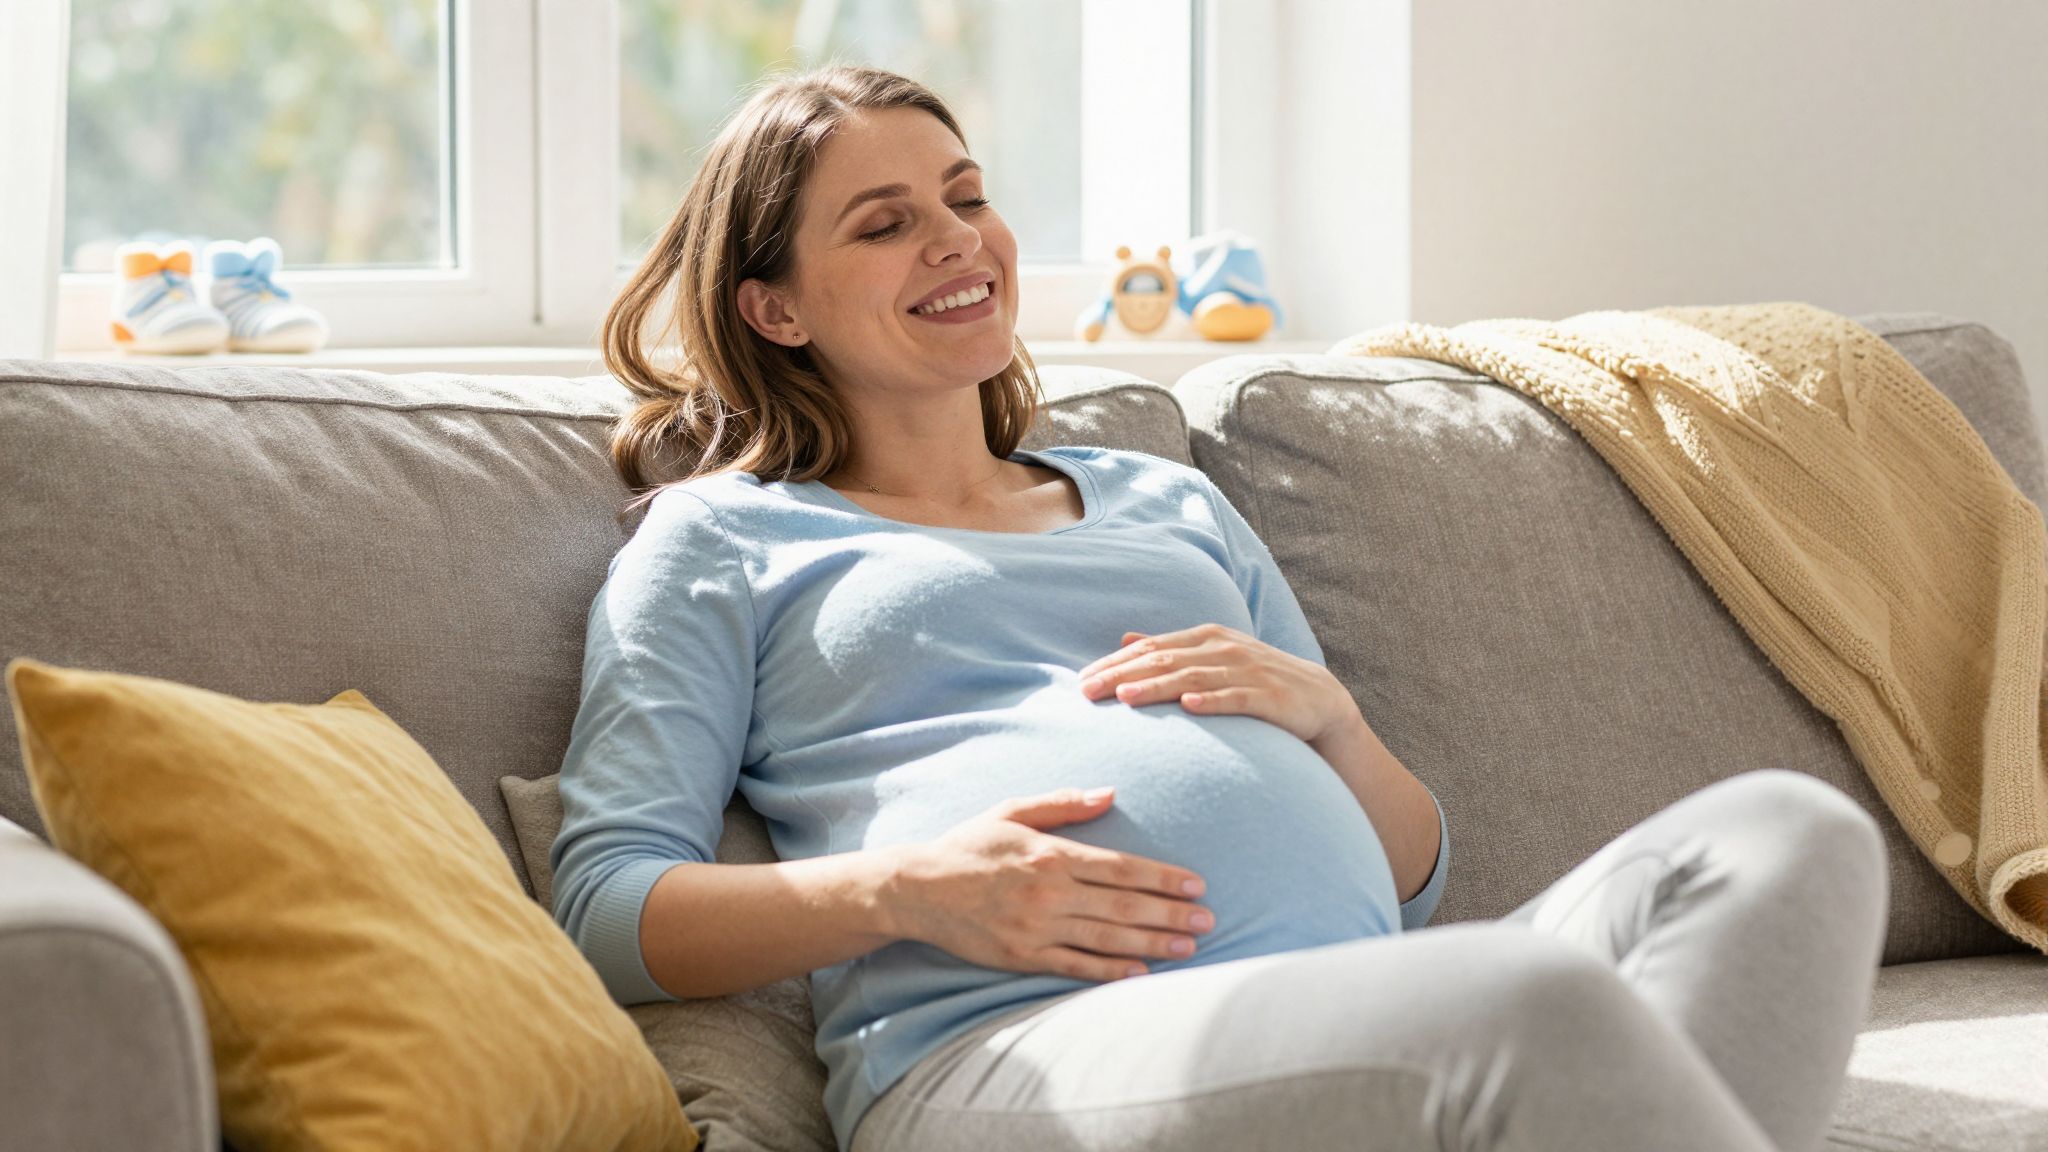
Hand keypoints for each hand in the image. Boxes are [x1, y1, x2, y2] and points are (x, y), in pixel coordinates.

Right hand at [889, 787, 1216, 983]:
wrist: (918, 889)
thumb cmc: (970, 845)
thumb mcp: (1012, 811)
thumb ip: (1063, 804)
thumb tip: (1111, 793)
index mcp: (1051, 854)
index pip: (1121, 868)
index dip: (1163, 878)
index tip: (1197, 885)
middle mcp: (1048, 892)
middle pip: (1123, 905)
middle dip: (1171, 914)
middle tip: (1209, 920)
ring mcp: (1036, 927)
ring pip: (1107, 937)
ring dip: (1153, 943)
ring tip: (1189, 946)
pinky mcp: (1023, 956)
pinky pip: (1076, 966)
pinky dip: (1111, 970)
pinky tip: (1142, 972)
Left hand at [1076, 623, 1361, 745]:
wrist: (1319, 701)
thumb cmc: (1257, 680)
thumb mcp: (1214, 658)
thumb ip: (1172, 649)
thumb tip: (1126, 638)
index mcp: (1206, 638)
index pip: (1151, 648)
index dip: (1115, 663)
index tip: (1081, 682)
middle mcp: (1224, 649)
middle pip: (1165, 660)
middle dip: (1123, 674)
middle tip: (1088, 692)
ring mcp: (1249, 671)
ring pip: (1194, 677)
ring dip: (1158, 687)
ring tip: (1126, 697)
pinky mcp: (1271, 697)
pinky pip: (1237, 698)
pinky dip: (1213, 701)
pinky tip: (1190, 707)